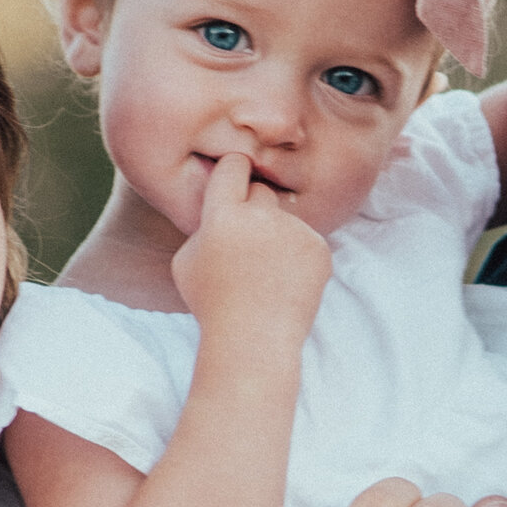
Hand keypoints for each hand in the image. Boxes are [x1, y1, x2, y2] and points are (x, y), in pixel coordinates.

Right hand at [170, 149, 332, 343]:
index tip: (234, 174)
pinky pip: (305, 240)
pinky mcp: (320, 248)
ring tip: (264, 275)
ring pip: (284, 220)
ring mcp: (295, 231)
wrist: (254, 340)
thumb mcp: (186, 262)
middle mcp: (262, 216)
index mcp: (223, 215)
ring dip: (276, 237)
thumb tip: (217, 202)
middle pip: (261, 191)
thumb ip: (202, 226)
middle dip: (253, 209)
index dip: (233, 170)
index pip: (233, 166)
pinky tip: (284, 283)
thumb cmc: (213, 304)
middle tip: (245, 242)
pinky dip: (297, 257)